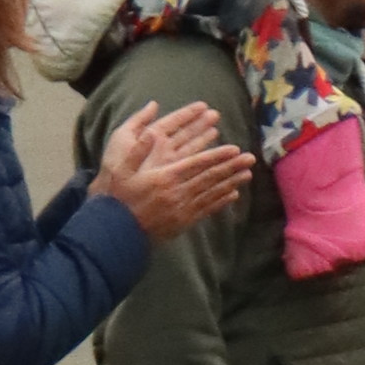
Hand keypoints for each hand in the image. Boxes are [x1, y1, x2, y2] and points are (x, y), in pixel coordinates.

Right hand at [101, 97, 255, 237]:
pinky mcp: (181, 222)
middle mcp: (177, 193)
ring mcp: (181, 209)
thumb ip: (137, 150)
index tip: (234, 149)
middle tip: (250, 158)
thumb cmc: (116, 198)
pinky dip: (220, 202)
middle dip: (231, 167)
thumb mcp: (120, 170)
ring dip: (231, 183)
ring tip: (247, 174)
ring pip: (211, 193)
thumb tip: (151, 132)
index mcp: (164, 177)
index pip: (197, 163)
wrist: (113, 232)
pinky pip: (205, 210)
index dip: (217, 155)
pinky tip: (233, 195)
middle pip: (209, 177)